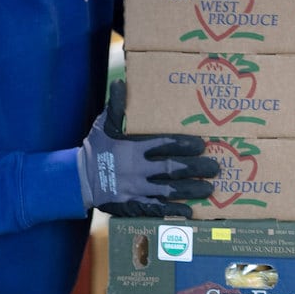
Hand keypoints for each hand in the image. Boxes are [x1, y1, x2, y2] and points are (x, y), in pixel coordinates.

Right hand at [78, 80, 217, 216]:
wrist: (79, 179)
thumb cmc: (96, 150)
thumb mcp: (103, 126)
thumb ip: (116, 106)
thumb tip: (121, 82)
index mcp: (133, 148)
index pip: (164, 144)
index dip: (184, 145)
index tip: (202, 145)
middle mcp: (137, 169)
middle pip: (172, 168)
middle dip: (196, 168)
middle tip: (215, 168)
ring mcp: (136, 189)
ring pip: (169, 190)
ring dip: (191, 190)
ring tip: (209, 189)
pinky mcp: (133, 205)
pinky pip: (156, 209)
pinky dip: (173, 211)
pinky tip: (189, 211)